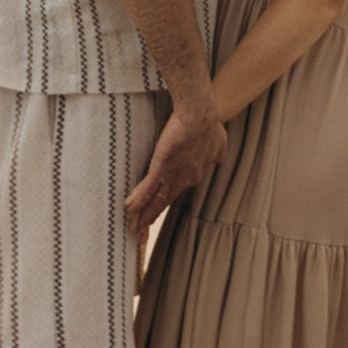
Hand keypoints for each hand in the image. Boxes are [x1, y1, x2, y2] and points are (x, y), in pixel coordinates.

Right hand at [125, 97, 225, 228]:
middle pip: (164, 203)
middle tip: (141, 231)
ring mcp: (172, 176)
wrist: (199, 117)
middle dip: (151, 217)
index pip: (176, 192)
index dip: (164, 202)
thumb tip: (217, 160)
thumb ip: (215, 154)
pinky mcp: (160, 168)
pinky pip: (147, 188)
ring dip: (143, 216)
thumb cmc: (209, 126)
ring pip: (156, 201)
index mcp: (195, 174)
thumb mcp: (218, 143)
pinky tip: (129, 208)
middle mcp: (184, 180)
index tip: (157, 210)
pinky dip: (139, 199)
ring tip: (133, 229)